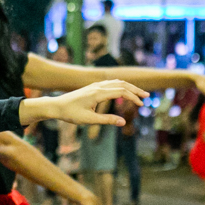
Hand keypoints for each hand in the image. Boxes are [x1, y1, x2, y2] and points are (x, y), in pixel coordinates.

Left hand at [25, 80, 147, 129]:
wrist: (56, 106)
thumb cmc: (71, 114)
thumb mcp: (89, 120)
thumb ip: (107, 120)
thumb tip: (123, 122)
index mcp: (98, 93)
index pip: (121, 92)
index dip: (133, 98)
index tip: (142, 105)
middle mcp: (98, 86)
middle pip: (122, 84)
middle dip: (135, 90)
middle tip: (147, 97)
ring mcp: (95, 85)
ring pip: (117, 82)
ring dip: (129, 87)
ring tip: (139, 94)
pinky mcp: (93, 87)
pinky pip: (111, 83)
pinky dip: (121, 86)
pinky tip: (125, 92)